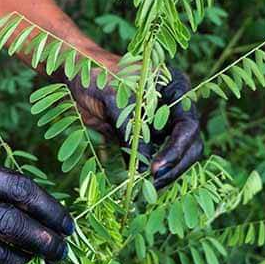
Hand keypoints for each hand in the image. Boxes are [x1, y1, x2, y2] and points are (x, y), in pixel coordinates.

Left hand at [66, 64, 203, 188]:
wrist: (75, 76)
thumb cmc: (95, 75)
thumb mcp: (114, 99)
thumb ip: (130, 131)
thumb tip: (143, 168)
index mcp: (175, 87)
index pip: (187, 124)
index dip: (175, 149)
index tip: (156, 168)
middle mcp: (174, 106)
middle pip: (189, 143)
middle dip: (175, 165)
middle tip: (154, 183)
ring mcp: (162, 123)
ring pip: (177, 154)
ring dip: (166, 172)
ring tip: (147, 188)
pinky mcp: (146, 137)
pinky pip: (156, 158)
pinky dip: (149, 171)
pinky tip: (139, 183)